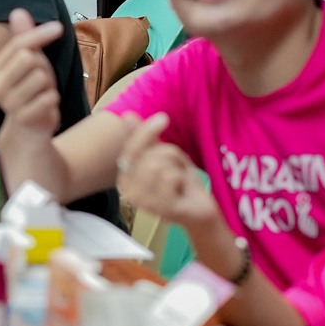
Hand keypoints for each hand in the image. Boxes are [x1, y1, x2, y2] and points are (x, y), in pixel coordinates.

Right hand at [0, 8, 66, 140]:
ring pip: (41, 77)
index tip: (58, 28)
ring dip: (48, 86)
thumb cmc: (29, 91)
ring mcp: (8, 103)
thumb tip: (17, 11)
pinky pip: (49, 97)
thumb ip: (24, 38)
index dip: (41, 34)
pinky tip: (44, 107)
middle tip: (40, 81)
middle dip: (43, 67)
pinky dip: (52, 100)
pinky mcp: (24, 117)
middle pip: (30, 58)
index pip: (19, 44)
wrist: (28, 129)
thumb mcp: (29, 62)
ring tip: (41, 95)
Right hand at [114, 113, 216, 227]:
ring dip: (177, 168)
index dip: (145, 132)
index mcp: (124, 179)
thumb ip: (145, 139)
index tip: (163, 118)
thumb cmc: (179, 183)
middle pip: (147, 157)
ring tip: (179, 180)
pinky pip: (170, 177)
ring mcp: (143, 203)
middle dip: (169, 156)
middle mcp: (128, 192)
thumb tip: (127, 116)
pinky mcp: (160, 208)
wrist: (199, 209)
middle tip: (176, 169)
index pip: (130, 149)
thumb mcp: (162, 156)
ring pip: (158, 165)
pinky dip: (183, 178)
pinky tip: (182, 190)